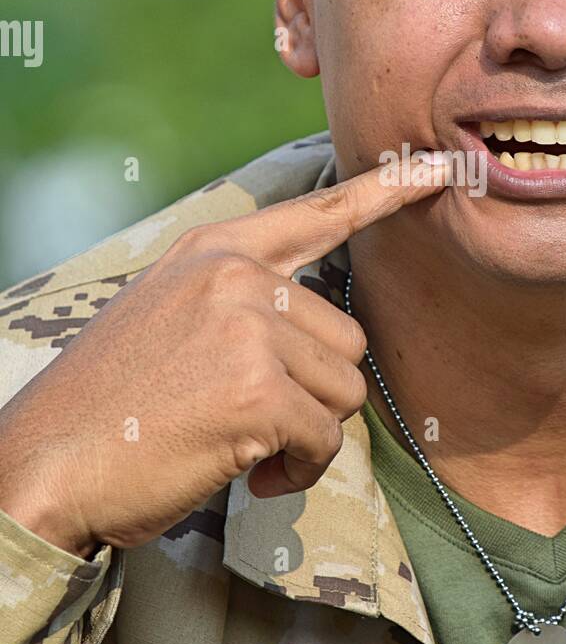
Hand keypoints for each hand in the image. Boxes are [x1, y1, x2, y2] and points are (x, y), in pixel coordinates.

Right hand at [0, 157, 448, 556]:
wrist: (43, 463)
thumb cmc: (110, 406)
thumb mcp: (167, 317)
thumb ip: (238, 301)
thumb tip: (316, 328)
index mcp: (214, 252)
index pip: (317, 214)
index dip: (387, 192)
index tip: (444, 167)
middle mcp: (235, 276)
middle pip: (345, 338)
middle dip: (313, 394)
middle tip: (253, 424)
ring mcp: (247, 327)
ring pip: (344, 390)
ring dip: (306, 435)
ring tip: (241, 446)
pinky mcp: (257, 389)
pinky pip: (324, 438)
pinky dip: (297, 471)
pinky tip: (248, 475)